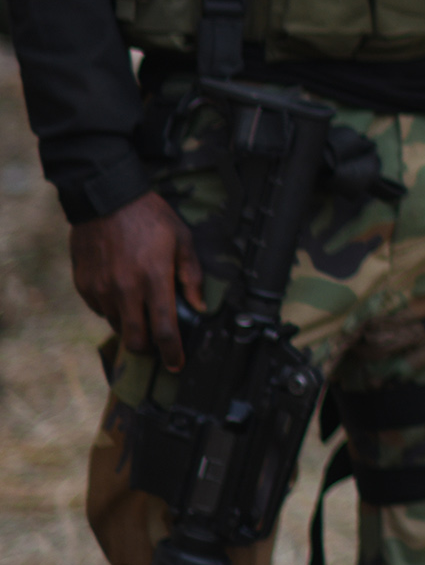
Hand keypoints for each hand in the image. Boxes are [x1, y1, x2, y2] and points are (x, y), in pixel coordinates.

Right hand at [73, 193, 208, 369]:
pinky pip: (101, 310)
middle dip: (150, 350)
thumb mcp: (182, 240)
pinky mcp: (84, 286)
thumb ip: (190, 276)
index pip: (164, 329)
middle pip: (136, 339)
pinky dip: (114, 310)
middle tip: (159, 346)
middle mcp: (125, 289)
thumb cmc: (151, 217)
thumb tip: (199, 307)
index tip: (176, 364)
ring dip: (132, 327)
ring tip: (143, 311)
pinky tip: (123, 293)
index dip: (172, 352)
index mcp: (154, 278)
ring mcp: (101, 289)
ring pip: (118, 326)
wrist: (106, 199)